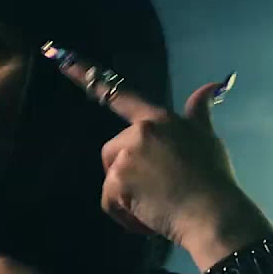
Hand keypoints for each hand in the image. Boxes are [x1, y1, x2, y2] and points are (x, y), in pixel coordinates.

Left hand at [43, 45, 272, 269]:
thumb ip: (199, 112)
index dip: (86, 74)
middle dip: (126, 172)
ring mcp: (127, 155)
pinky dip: (125, 215)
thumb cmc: (214, 177)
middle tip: (157, 189)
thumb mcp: (207, 138)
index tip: (59, 56)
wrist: (213, 212)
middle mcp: (139, 131)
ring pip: (112, 179)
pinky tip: (149, 217)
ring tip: (157, 204)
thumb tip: (210, 85)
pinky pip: (111, 202)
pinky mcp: (118, 181)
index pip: (121, 94)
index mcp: (159, 118)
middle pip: (113, 151)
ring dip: (127, 195)